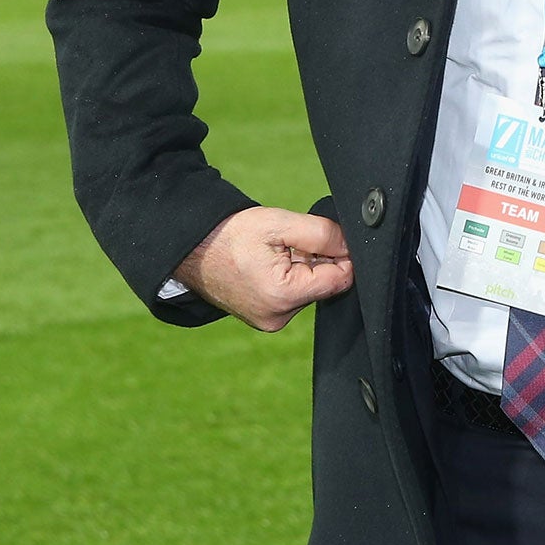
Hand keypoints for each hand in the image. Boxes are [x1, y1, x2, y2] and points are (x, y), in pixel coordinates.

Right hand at [175, 206, 354, 331]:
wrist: (192, 248)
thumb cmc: (231, 234)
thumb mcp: (281, 223)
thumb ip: (323, 234)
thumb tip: (352, 247)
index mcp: (283, 295)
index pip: (341, 279)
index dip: (341, 255)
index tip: (325, 239)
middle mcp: (278, 317)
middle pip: (326, 286)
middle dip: (319, 261)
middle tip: (291, 245)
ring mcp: (270, 321)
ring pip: (311, 291)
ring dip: (304, 269)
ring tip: (276, 255)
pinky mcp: (265, 319)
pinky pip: (294, 297)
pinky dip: (291, 279)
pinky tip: (271, 266)